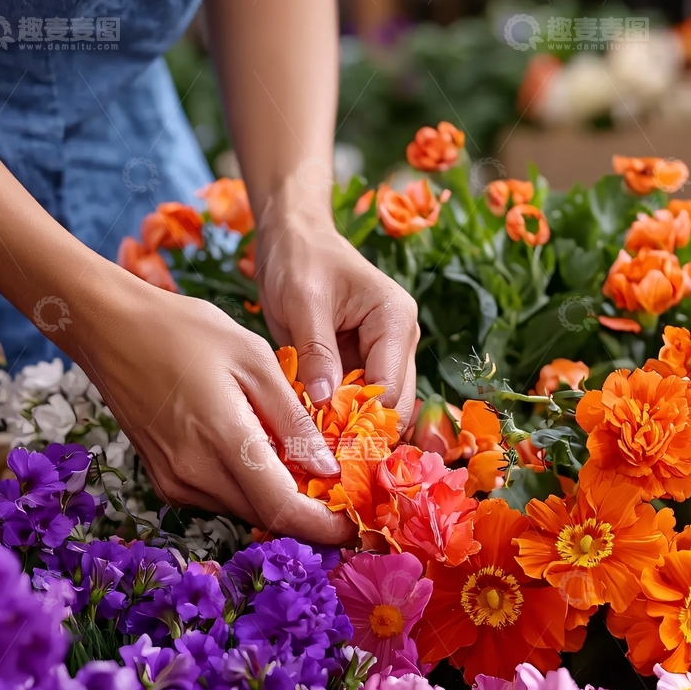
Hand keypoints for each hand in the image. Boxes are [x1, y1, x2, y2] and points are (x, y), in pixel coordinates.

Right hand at [78, 273, 354, 543]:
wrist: (110, 328)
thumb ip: (292, 419)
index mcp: (222, 440)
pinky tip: (265, 456)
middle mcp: (194, 475)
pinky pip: (221, 497)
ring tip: (308, 469)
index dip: (324, 527)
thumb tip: (328, 469)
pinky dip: (251, 487)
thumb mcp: (253, 359)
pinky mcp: (165, 481)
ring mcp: (175, 482)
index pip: (282, 510)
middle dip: (309, 515)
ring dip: (280, 499)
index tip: (354, 525)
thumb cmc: (184, 331)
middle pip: (266, 517)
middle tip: (342, 494)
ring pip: (244, 509)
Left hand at [255, 208, 419, 423]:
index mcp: (395, 320)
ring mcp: (382, 354)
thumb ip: (316, 351)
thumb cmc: (300, 258)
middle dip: (360, 428)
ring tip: (315, 443)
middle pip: (393, 404)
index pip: (392, 387)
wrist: (292, 238)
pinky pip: (355, 399)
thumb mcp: (303, 302)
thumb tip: (325, 402)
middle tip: (321, 451)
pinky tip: (313, 429)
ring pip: (376, 407)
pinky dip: (337, 416)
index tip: (328, 442)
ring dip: (348, 426)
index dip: (363, 418)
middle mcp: (398, 341)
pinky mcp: (360, 362)